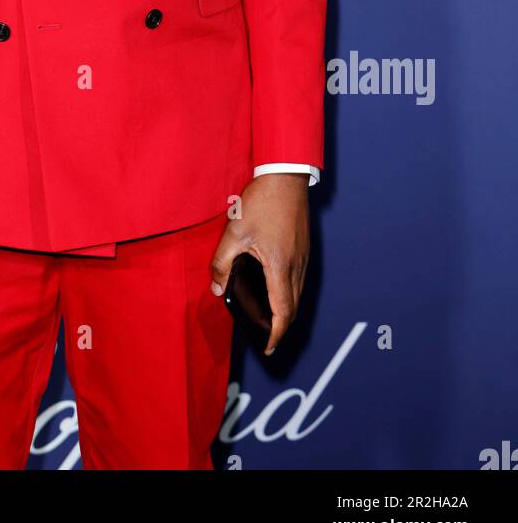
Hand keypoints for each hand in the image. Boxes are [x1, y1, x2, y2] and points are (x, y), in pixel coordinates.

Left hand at [209, 173, 309, 354]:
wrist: (286, 175)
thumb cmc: (262, 202)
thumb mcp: (234, 232)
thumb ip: (222, 262)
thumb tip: (217, 287)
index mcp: (280, 266)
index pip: (282, 312)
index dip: (276, 334)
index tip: (268, 347)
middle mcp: (297, 265)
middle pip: (292, 307)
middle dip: (280, 327)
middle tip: (266, 337)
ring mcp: (303, 256)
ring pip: (297, 293)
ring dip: (285, 310)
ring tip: (269, 318)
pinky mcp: (303, 247)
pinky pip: (298, 279)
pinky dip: (289, 292)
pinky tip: (275, 289)